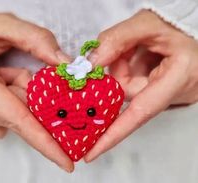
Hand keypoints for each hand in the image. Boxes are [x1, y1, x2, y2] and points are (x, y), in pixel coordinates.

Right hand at [0, 13, 72, 171]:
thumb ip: (34, 39)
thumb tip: (63, 63)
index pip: (19, 119)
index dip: (45, 142)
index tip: (66, 161)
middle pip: (24, 113)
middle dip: (33, 93)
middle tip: (18, 69)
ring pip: (16, 113)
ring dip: (19, 91)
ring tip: (1, 72)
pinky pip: (4, 117)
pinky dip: (10, 99)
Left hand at [85, 10, 197, 161]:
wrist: (188, 29)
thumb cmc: (176, 26)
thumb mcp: (146, 24)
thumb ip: (116, 40)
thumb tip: (91, 63)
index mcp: (179, 75)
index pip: (141, 112)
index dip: (114, 134)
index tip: (92, 152)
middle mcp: (175, 91)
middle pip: (128, 96)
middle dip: (118, 73)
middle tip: (125, 51)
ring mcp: (168, 93)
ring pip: (128, 91)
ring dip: (122, 69)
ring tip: (135, 50)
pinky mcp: (161, 91)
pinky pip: (133, 87)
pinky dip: (127, 71)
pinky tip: (136, 57)